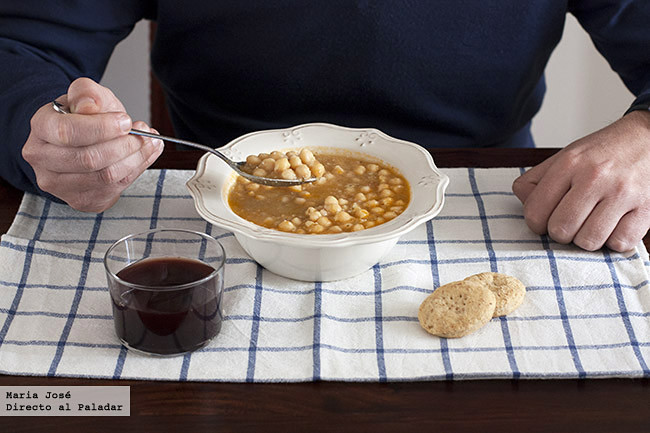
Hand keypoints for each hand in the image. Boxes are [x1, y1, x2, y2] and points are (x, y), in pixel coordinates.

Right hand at [22, 77, 163, 211]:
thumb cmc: (85, 117)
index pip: (68, 132)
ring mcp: (59, 184)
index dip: (103, 128)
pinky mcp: (80, 200)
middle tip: (144, 134)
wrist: (83, 140)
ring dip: (136, 158)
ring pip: (106, 176)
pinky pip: (114, 189)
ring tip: (150, 142)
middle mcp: (43, 159)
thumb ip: (87, 93)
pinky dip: (136, 170)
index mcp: (41, 128)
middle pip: (89, 159)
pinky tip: (144, 156)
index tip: (126, 121)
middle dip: (125, 145)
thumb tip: (89, 106)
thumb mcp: (88, 96)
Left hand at [512, 110, 649, 251]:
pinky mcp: (647, 208)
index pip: (535, 212)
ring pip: (589, 242)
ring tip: (593, 224)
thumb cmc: (603, 152)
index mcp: (569, 164)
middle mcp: (594, 177)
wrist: (649, 137)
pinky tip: (615, 225)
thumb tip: (524, 202)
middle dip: (562, 233)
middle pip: (560, 230)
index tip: (547, 219)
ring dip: (588, 239)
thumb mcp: (565, 156)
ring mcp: (622, 193)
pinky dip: (615, 241)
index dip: (537, 223)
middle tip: (572, 222)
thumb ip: (536, 180)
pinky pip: (620, 243)